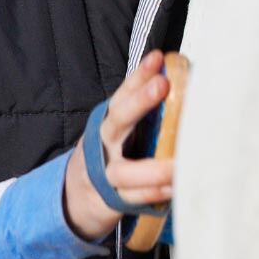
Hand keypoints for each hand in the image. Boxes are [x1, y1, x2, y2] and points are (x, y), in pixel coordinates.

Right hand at [63, 50, 173, 241]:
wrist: (78, 193)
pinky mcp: (115, 200)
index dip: (139, 75)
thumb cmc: (113, 151)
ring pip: (126, 171)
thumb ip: (144, 108)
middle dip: (140, 101)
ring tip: (178, 163)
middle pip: (119, 119)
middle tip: (163, 85)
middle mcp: (105, 143)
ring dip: (153, 168)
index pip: (123, 92)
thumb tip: (181, 77)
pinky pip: (134, 198)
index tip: (158, 58)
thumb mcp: (121, 126)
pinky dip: (154, 194)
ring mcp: (107, 173)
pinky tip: (173, 187)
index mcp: (109, 120)